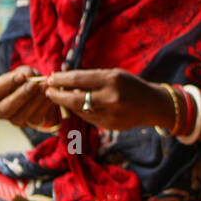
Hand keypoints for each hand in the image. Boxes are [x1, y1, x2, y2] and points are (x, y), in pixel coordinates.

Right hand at [0, 65, 58, 129]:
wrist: (39, 91)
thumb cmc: (25, 80)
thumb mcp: (23, 72)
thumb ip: (24, 72)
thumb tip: (29, 76)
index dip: (7, 84)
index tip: (21, 76)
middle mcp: (0, 111)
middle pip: (6, 108)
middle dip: (21, 95)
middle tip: (34, 84)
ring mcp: (15, 120)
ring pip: (22, 116)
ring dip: (35, 101)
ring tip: (44, 87)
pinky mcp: (30, 124)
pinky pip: (36, 119)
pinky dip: (44, 106)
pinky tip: (50, 96)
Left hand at [45, 68, 168, 130]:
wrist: (153, 105)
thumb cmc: (130, 85)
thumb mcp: (114, 74)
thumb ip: (91, 78)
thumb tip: (63, 80)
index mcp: (113, 80)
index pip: (79, 79)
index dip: (61, 79)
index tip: (50, 77)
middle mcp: (112, 98)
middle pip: (75, 98)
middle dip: (58, 95)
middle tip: (48, 91)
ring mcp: (111, 114)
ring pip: (79, 110)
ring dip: (66, 103)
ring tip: (60, 97)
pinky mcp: (110, 126)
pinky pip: (87, 118)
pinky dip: (78, 111)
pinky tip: (75, 105)